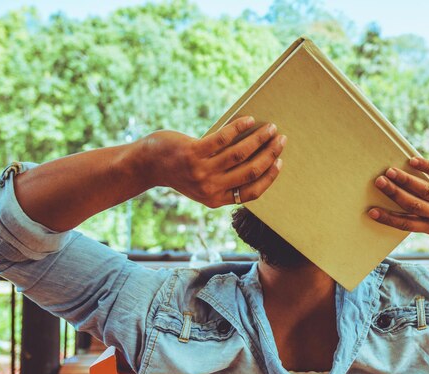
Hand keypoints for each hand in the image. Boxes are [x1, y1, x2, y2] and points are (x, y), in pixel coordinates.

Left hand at [142, 116, 285, 207]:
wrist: (148, 165)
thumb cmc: (180, 171)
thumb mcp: (203, 185)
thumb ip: (225, 181)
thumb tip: (258, 161)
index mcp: (216, 199)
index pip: (252, 192)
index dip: (270, 176)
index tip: (280, 161)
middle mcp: (210, 188)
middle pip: (250, 171)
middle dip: (270, 154)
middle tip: (280, 139)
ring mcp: (201, 171)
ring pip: (240, 154)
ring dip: (259, 139)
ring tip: (270, 127)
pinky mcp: (193, 153)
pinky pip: (223, 139)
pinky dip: (239, 127)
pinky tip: (249, 120)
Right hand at [367, 157, 428, 236]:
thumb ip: (418, 212)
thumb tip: (389, 197)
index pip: (407, 224)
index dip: (389, 218)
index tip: (371, 211)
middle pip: (414, 206)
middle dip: (394, 194)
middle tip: (379, 182)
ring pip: (426, 191)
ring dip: (406, 180)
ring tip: (390, 171)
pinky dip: (426, 167)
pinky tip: (413, 160)